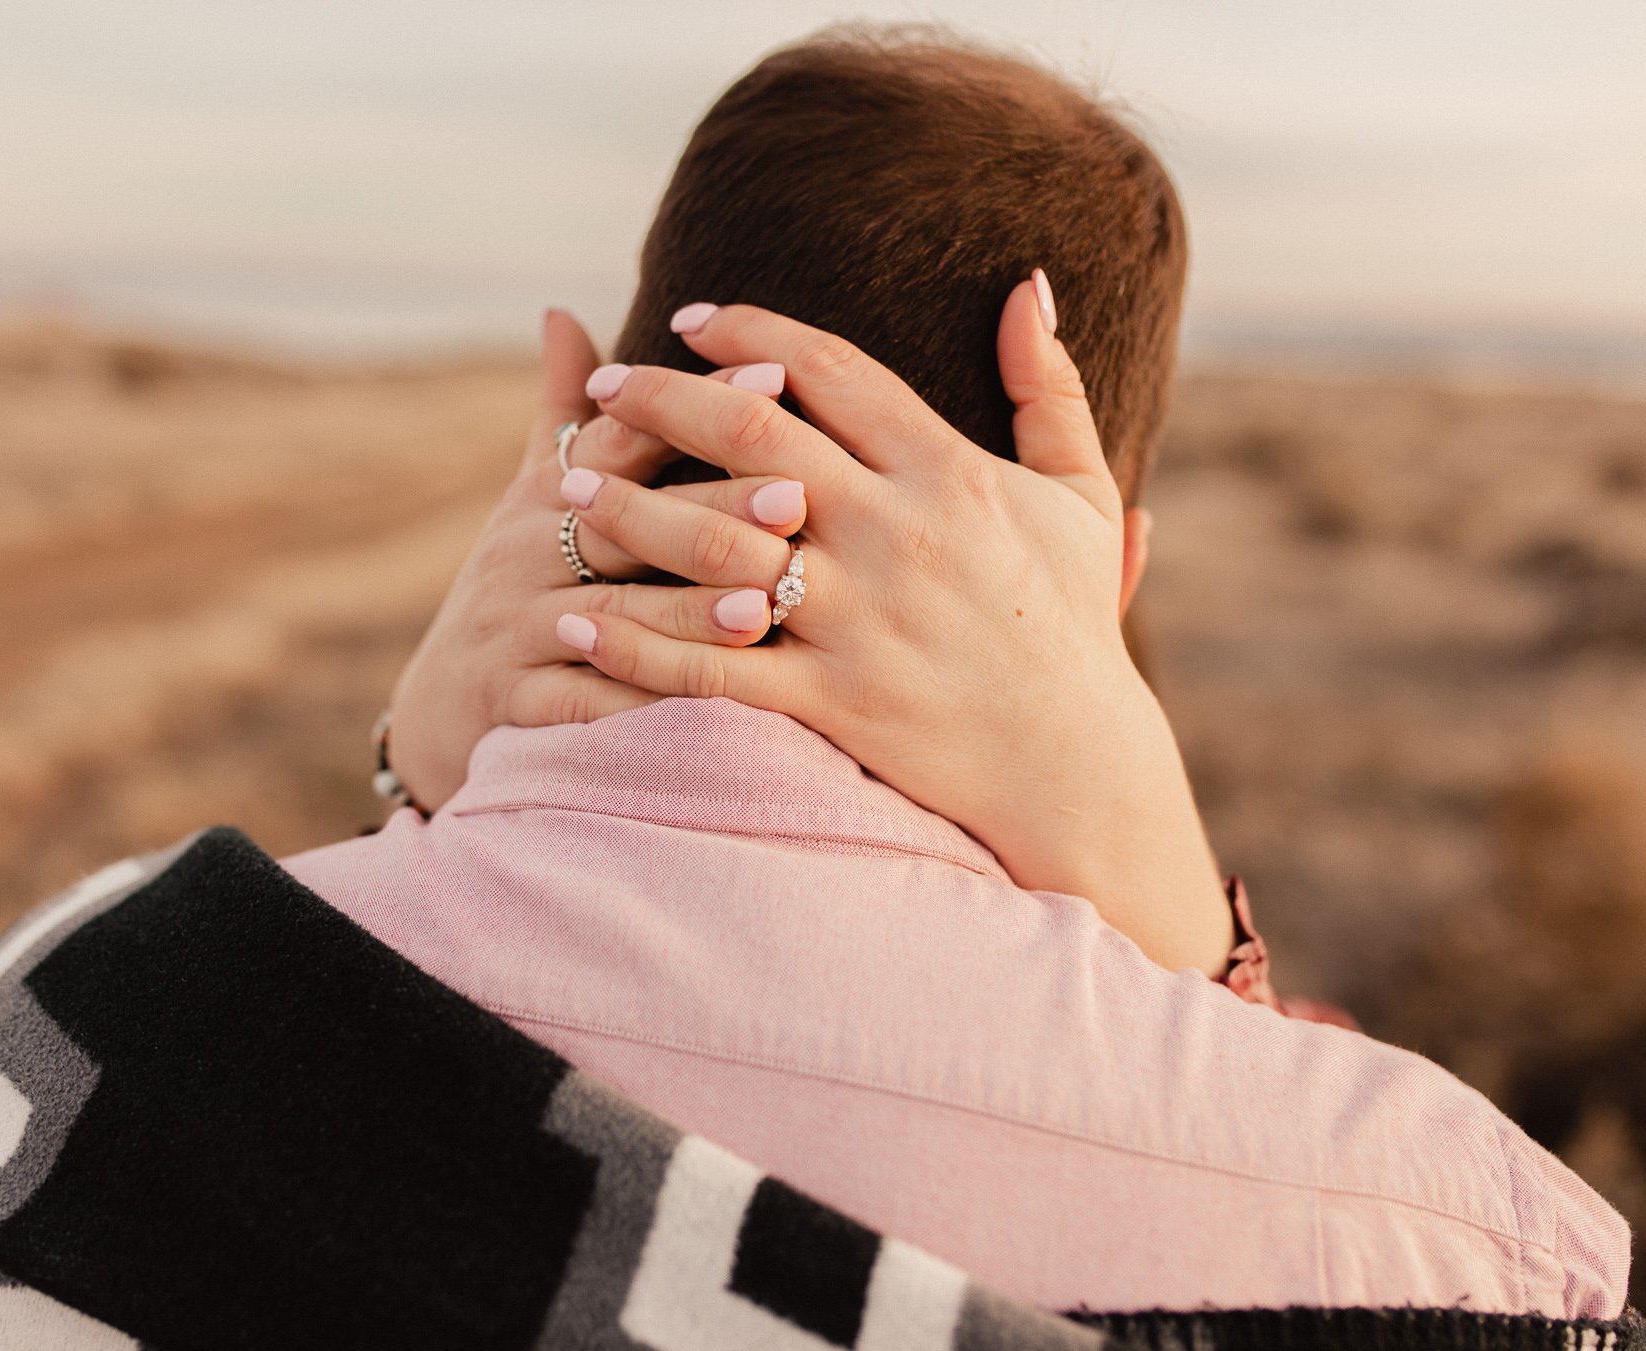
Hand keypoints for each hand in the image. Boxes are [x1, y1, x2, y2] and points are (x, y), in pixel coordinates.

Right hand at [381, 310, 804, 809]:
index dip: (695, 404)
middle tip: (795, 499)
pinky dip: (639, 703)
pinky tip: (708, 706)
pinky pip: (581, 706)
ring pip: (610, 618)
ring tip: (764, 608)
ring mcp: (515, 629)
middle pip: (626, 522)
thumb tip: (561, 311)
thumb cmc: (520, 586)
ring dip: (686, 614)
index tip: (775, 377)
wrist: (439, 709)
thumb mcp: (531, 498)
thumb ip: (564, 411)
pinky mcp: (513, 703)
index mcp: (548, 495)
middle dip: (711, 509)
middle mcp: (525, 553)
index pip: (624, 435)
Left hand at [553, 279, 1234, 975]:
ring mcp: (858, 621)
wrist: (1076, 769)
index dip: (752, 330)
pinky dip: (635, 648)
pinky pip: (711, 669)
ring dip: (629, 509)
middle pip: (752, 435)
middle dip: (663, 398)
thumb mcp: (1081, 497)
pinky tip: (577, 626)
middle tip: (604, 385)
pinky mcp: (831, 702)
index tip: (692, 316)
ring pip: (714, 547)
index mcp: (948, 473)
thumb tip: (1029, 286)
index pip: (831, 370)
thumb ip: (1053, 390)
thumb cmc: (1072, 627)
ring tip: (565, 486)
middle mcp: (895, 535)